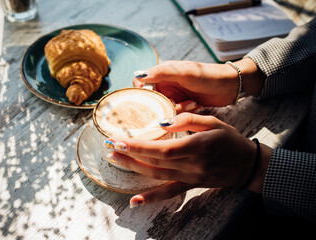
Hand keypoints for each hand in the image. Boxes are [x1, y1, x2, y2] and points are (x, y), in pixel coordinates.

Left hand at [104, 113, 271, 206]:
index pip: (161, 148)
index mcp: (197, 146)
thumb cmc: (230, 139)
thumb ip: (187, 120)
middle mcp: (192, 165)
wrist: (247, 164)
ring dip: (133, 168)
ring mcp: (190, 178)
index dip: (138, 146)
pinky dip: (151, 198)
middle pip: (154, 162)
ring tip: (115, 160)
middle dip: (129, 154)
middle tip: (109, 147)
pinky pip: (169, 193)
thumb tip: (162, 122)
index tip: (119, 140)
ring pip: (157, 176)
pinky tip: (135, 201)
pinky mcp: (191, 185)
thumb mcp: (213, 122)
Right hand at [133, 59, 263, 108]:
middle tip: (176, 104)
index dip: (140, 93)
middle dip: (163, 105)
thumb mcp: (185, 72)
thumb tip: (139, 75)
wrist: (231, 86)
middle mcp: (166, 84)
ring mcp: (175, 95)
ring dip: (177, 109)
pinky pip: (176, 114)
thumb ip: (162, 73)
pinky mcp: (183, 105)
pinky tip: (196, 105)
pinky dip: (185, 112)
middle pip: (152, 100)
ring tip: (192, 102)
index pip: (140, 82)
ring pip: (164, 109)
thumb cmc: (208, 75)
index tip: (148, 102)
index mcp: (163, 73)